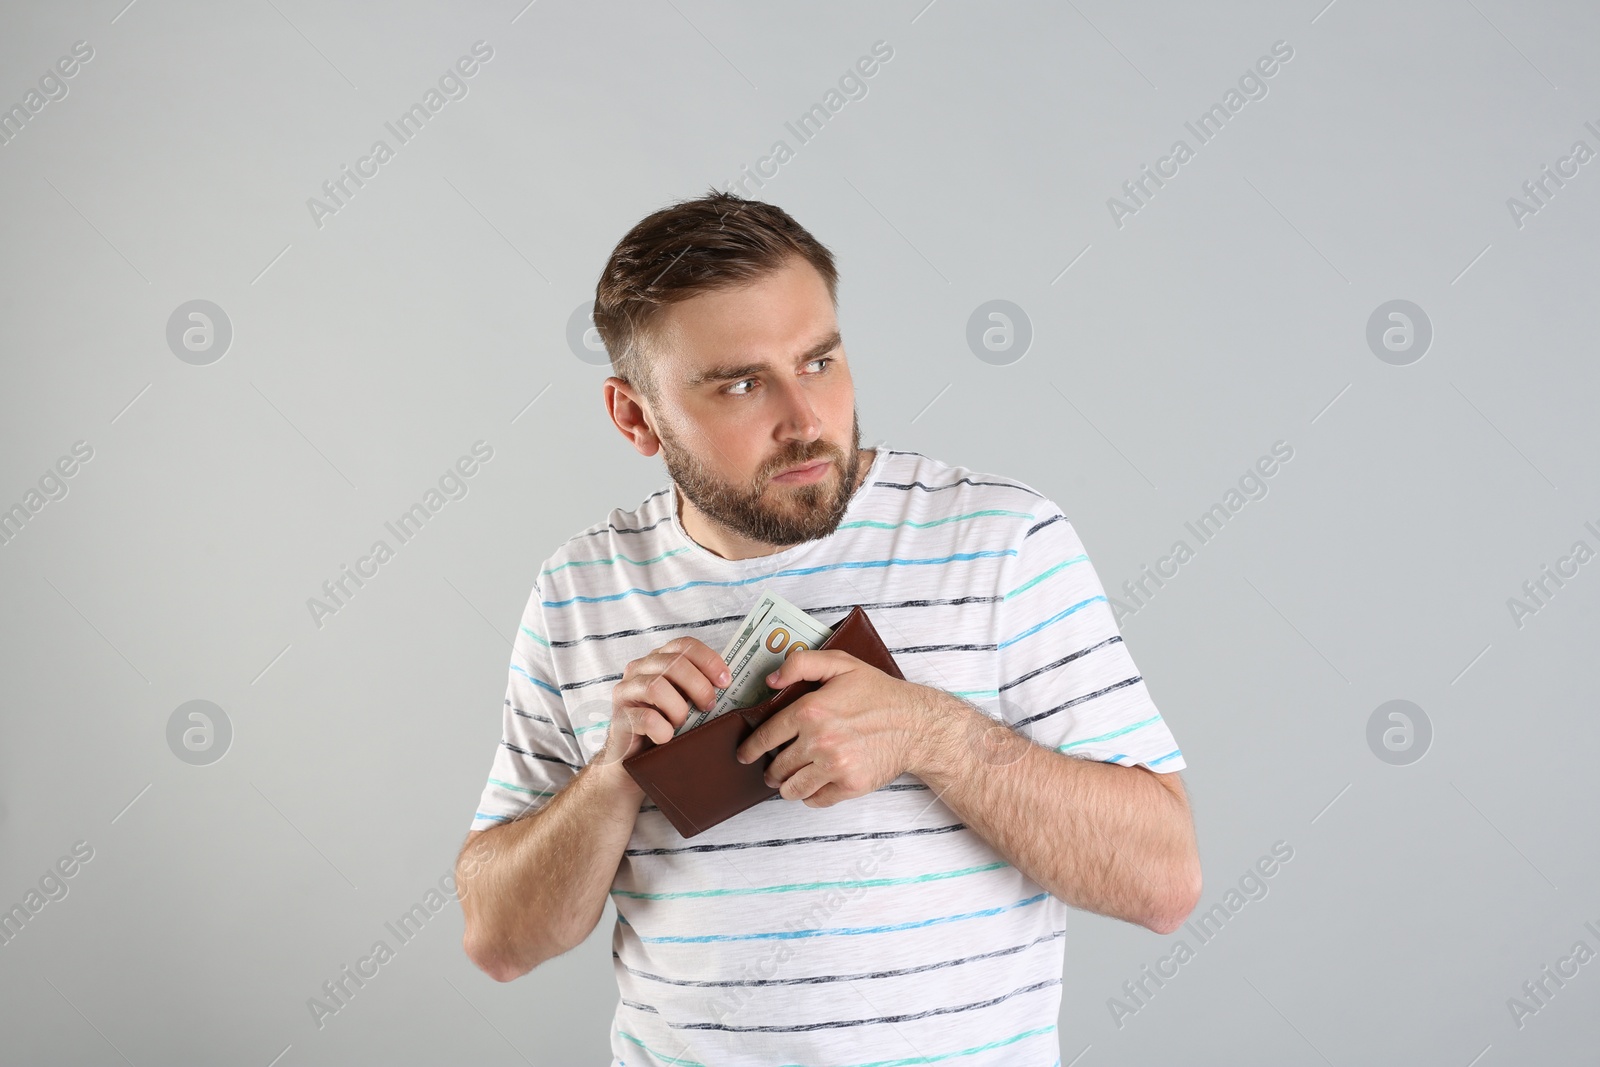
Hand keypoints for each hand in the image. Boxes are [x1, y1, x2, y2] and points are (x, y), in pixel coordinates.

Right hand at [597, 636, 730, 768]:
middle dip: (699, 686)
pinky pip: (647, 718)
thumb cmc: (666, 725)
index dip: (708, 660)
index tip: (726, 681)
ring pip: (657, 687)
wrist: (634, 761)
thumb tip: (728, 683)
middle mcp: (639, 668)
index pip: (685, 645)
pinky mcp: (619, 716)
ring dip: (679, 709)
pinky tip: (667, 737)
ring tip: (682, 724)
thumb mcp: (685, 699)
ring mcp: (626, 691)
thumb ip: (699, 685)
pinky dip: (664, 730)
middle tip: (708, 706)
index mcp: (658, 659)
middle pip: (674, 663)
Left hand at [734, 648, 935, 807]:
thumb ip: (801, 664)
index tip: (745, 755)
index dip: (751, 748)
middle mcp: (819, 740)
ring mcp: (835, 766)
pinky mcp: (850, 786)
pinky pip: (816, 800)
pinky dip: (811, 796)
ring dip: (786, 787)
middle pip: (777, 767)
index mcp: (811, 710)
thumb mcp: (841, 664)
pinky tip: (815, 786)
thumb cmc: (879, 693)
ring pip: (792, 789)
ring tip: (789, 781)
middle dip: (771, 770)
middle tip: (772, 770)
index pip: (766, 736)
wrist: (917, 724)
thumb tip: (770, 681)